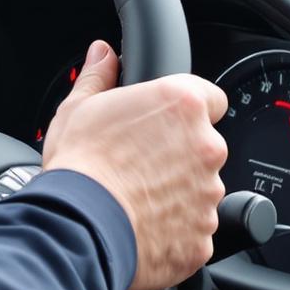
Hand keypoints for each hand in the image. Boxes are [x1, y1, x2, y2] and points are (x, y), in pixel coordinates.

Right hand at [37, 41, 227, 289]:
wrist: (80, 225)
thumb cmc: (80, 165)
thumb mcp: (78, 107)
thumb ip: (99, 76)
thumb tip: (102, 54)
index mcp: (182, 105)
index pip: (210, 98)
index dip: (186, 111)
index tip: (166, 122)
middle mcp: (206, 147)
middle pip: (204, 147)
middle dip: (179, 156)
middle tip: (139, 165)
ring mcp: (208, 194)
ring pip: (200, 190)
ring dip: (177, 193)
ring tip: (136, 198)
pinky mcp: (203, 235)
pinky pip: (194, 230)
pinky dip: (174, 230)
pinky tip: (142, 226)